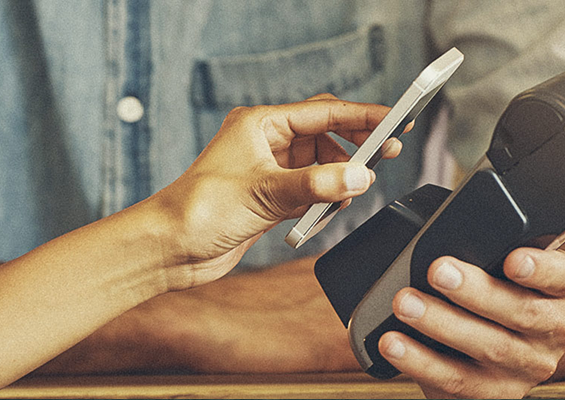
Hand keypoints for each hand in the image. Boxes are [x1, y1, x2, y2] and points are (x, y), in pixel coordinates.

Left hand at [139, 94, 402, 290]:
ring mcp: (268, 171)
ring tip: (354, 191)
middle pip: (325, 135)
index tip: (396, 120)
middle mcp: (265, 142)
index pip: (323, 112)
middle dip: (355, 146)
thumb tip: (359, 177)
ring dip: (339, 178)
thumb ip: (315, 185)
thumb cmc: (197, 210)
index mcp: (259, 123)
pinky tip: (332, 209)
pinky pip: (310, 192)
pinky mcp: (269, 199)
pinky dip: (325, 199)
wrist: (168, 249)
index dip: (362, 116)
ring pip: (320, 166)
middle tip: (388, 154)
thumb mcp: (263, 193)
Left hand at [379, 248, 564, 397]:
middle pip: (522, 312)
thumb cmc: (501, 294)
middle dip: (475, 292)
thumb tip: (442, 237)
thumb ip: (489, 252)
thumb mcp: (505, 268)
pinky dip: (420, 361)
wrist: (512, 351)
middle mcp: (555, 330)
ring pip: (489, 347)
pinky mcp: (497, 393)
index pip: (563, 276)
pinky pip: (457, 379)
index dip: (540, 268)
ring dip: (441, 324)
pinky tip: (394, 344)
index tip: (513, 259)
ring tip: (405, 304)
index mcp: (562, 290)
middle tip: (437, 271)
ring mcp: (527, 367)